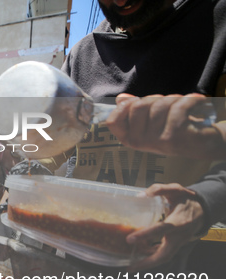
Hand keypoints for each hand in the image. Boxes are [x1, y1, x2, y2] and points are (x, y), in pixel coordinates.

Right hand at [105, 93, 224, 159]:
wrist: (202, 142)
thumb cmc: (174, 128)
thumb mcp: (150, 119)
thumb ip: (135, 109)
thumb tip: (120, 98)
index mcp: (130, 138)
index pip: (113, 121)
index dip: (125, 106)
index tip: (139, 101)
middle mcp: (139, 143)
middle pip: (138, 106)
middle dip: (155, 98)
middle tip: (167, 103)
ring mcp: (156, 141)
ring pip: (159, 105)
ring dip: (175, 99)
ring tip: (184, 105)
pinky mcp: (174, 137)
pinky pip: (178, 107)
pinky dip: (191, 99)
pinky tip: (198, 101)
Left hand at [126, 183, 204, 270]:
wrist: (201, 209)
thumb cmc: (186, 199)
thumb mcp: (175, 189)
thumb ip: (159, 189)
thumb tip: (141, 196)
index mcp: (179, 221)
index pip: (161, 230)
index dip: (146, 235)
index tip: (130, 239)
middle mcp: (180, 235)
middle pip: (164, 254)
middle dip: (147, 263)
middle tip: (131, 268)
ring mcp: (179, 242)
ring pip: (164, 257)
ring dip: (148, 263)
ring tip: (131, 266)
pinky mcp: (176, 244)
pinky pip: (164, 254)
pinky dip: (152, 257)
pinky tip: (139, 256)